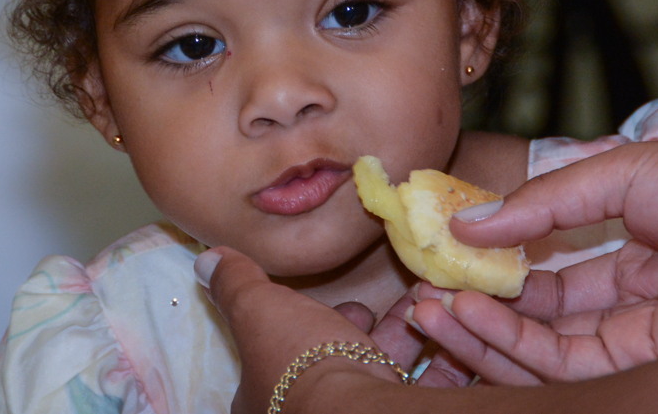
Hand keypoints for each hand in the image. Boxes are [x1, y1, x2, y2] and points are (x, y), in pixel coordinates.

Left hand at [196, 248, 470, 413]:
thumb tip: (208, 259)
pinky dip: (440, 353)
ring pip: (384, 373)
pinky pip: (422, 383)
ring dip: (407, 335)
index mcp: (265, 396)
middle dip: (366, 332)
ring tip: (425, 303)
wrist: (358, 409)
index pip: (285, 356)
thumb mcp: (259, 309)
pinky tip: (449, 324)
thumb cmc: (301, 360)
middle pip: (339, 366)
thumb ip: (237, 284)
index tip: (349, 304)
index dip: (314, 327)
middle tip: (388, 306)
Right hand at [408, 136, 657, 383]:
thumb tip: (468, 223)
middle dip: (475, 309)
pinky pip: (560, 366)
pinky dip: (508, 345)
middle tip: (421, 293)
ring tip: (429, 308)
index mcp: (625, 253)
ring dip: (479, 332)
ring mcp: (631, 337)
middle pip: (533, 319)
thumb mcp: (613, 174)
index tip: (443, 254)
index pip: (544, 273)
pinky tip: (471, 315)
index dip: (492, 268)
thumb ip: (543, 204)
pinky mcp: (639, 364)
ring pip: (537, 351)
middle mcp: (624, 303)